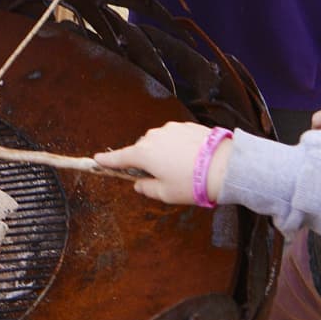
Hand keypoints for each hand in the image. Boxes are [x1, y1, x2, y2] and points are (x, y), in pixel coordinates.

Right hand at [95, 121, 231, 204]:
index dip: (107, 161)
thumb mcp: (165, 194)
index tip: (95, 160)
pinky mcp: (186, 125)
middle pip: (141, 150)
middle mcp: (153, 137)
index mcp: (143, 154)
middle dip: (146, 161)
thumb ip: (147, 188)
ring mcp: (170, 128)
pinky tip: (191, 158)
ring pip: (159, 142)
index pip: (119, 158)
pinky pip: (174, 137)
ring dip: (163, 152)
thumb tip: (138, 183)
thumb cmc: (191, 183)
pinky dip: (177, 146)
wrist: (224, 165)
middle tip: (160, 177)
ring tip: (181, 169)